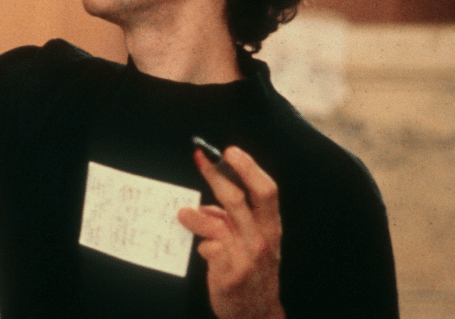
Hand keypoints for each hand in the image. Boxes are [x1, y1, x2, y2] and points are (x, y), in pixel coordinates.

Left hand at [177, 146, 284, 318]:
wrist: (257, 315)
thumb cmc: (253, 272)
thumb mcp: (252, 242)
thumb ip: (231, 221)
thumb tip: (205, 205)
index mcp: (270, 227)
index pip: (266, 191)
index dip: (248, 168)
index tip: (230, 151)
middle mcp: (262, 239)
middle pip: (238, 199)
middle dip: (217, 175)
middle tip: (200, 158)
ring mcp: (246, 257)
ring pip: (217, 223)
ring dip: (196, 215)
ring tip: (183, 214)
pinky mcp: (229, 273)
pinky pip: (208, 247)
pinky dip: (201, 244)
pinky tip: (203, 250)